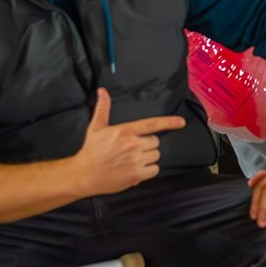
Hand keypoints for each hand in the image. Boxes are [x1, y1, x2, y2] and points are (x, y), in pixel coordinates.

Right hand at [68, 89, 186, 196]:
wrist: (84, 174)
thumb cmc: (91, 151)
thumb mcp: (96, 127)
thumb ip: (103, 108)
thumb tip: (102, 91)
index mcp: (125, 131)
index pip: (152, 124)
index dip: (169, 122)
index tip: (181, 122)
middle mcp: (133, 144)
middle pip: (155, 142)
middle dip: (147, 145)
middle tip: (133, 149)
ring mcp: (136, 160)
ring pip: (156, 155)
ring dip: (148, 157)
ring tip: (133, 159)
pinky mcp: (137, 174)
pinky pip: (154, 170)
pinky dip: (149, 170)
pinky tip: (137, 169)